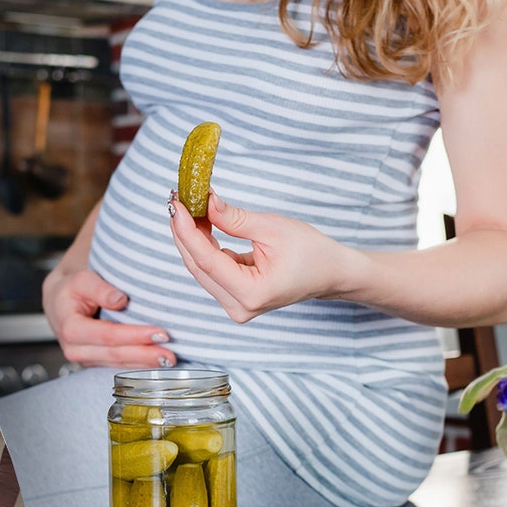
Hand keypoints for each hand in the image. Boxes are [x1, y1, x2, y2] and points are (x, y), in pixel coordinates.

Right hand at [42, 266, 174, 367]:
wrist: (60, 301)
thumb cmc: (71, 289)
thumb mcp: (81, 280)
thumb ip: (99, 288)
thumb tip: (120, 300)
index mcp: (70, 328)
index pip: (107, 335)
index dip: (134, 335)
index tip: (159, 333)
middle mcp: (75, 348)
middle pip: (115, 354)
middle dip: (144, 354)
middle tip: (171, 354)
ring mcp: (84, 358)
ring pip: (117, 363)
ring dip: (144, 363)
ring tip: (168, 360)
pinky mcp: (94, 361)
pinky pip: (117, 364)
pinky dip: (137, 364)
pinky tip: (155, 362)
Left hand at [169, 191, 349, 322]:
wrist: (331, 273)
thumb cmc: (311, 251)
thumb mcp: (272, 228)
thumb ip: (234, 218)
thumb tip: (204, 202)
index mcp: (251, 293)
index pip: (206, 260)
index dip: (186, 231)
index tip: (175, 204)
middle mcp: (239, 306)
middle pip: (198, 266)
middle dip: (184, 231)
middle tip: (177, 200)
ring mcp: (235, 306)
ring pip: (201, 268)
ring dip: (192, 237)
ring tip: (188, 207)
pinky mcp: (234, 298)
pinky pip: (210, 270)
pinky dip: (204, 245)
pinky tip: (201, 223)